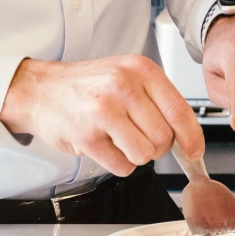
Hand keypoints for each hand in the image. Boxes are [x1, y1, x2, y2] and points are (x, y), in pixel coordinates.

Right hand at [0, 54, 202, 176]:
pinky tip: (104, 145)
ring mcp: (104, 111)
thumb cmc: (87, 85)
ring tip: (118, 139)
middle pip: (164, 137)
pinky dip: (117, 163)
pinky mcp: (88, 136)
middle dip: (156, 146)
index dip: (192, 136)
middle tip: (138, 137)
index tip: (195, 150)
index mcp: (140, 69)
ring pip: (145, 154)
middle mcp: (124, 86)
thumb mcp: (126, 75)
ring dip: (135, 155)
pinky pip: (122, 166)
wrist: (39, 89)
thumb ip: (157, 98)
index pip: (179, 110)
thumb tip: (186, 134)